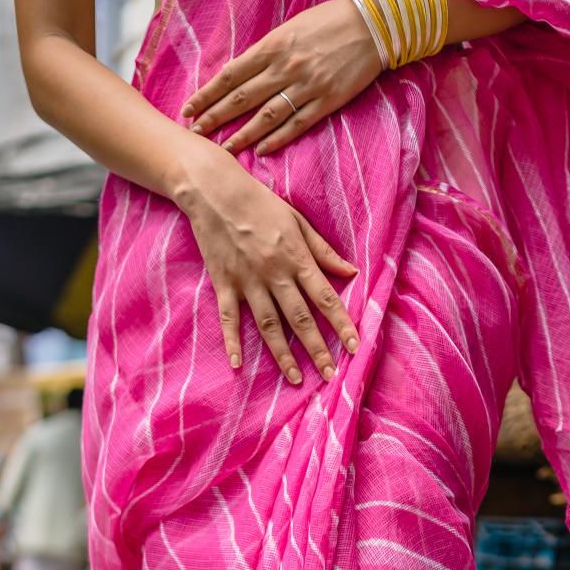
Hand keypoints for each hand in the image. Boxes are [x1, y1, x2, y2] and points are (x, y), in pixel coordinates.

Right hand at [178, 144, 360, 382]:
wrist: (214, 190)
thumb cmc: (260, 202)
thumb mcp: (297, 221)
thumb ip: (323, 250)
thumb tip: (351, 272)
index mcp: (296, 257)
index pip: (325, 297)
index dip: (341, 323)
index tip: (355, 346)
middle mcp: (274, 273)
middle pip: (300, 318)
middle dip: (316, 348)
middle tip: (329, 375)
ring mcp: (247, 281)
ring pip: (268, 325)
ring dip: (282, 354)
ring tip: (294, 379)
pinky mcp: (224, 283)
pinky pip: (230, 318)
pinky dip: (233, 341)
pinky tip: (238, 364)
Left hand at [182, 0, 382, 157]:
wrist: (370, 24)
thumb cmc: (328, 23)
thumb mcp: (290, 29)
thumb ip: (267, 52)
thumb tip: (243, 76)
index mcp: (272, 46)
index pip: (231, 75)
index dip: (208, 94)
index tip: (189, 108)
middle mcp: (285, 67)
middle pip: (242, 97)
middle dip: (216, 116)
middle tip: (195, 133)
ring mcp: (306, 86)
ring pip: (266, 115)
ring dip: (243, 134)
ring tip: (224, 148)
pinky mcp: (326, 100)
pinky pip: (297, 123)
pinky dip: (278, 138)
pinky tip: (262, 150)